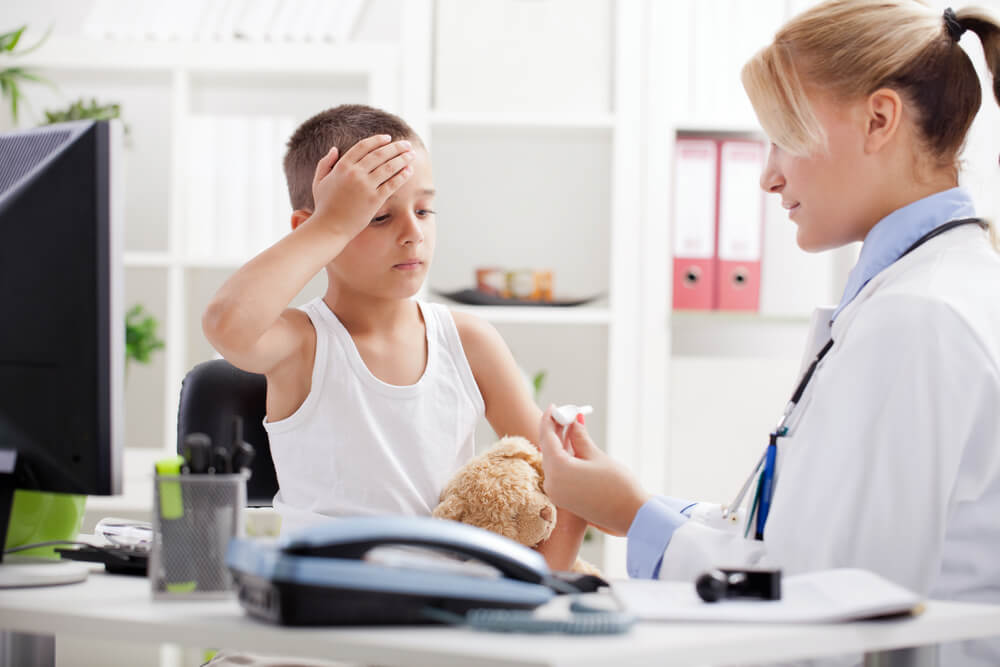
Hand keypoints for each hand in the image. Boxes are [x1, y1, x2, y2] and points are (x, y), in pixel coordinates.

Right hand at [309, 134, 414, 239]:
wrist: (330, 227)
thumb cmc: (324, 206)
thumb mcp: (319, 181)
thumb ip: (325, 163)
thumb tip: (334, 149)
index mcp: (342, 166)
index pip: (363, 146)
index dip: (377, 140)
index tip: (388, 138)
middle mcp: (355, 173)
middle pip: (380, 154)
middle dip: (396, 147)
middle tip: (407, 144)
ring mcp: (366, 186)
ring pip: (389, 167)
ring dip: (402, 159)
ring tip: (411, 155)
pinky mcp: (375, 199)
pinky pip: (392, 184)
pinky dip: (402, 176)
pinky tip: (409, 171)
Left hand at [537, 405, 649, 536]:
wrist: (631, 515)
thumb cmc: (618, 485)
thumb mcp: (597, 456)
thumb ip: (580, 437)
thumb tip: (573, 421)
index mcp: (558, 471)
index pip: (547, 438)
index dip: (549, 420)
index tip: (554, 407)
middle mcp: (552, 483)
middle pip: (548, 449)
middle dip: (556, 430)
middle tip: (565, 414)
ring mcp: (557, 493)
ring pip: (553, 461)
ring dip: (561, 443)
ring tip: (571, 425)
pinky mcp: (564, 498)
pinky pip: (558, 472)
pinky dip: (564, 457)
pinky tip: (572, 444)